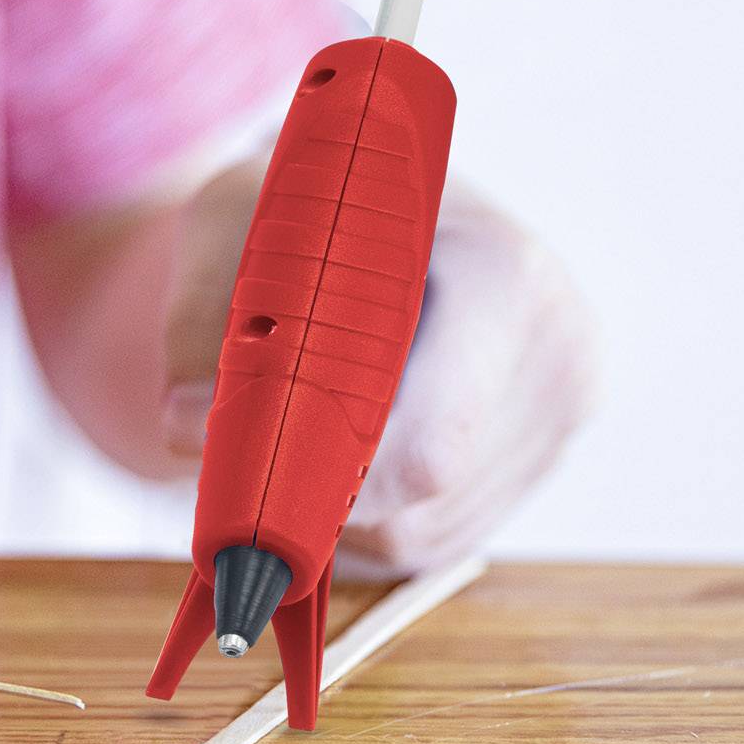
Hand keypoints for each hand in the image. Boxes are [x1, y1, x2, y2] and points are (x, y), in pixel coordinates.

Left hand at [158, 165, 595, 573]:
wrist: (370, 201)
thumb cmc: (300, 207)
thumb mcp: (234, 221)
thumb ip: (202, 315)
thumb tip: (186, 424)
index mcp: (503, 273)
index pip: (431, 435)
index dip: (333, 475)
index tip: (247, 487)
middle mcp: (557, 349)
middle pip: (424, 496)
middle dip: (318, 494)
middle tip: (237, 474)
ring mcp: (558, 417)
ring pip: (425, 533)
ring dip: (336, 515)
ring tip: (287, 435)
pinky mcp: (539, 463)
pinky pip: (438, 542)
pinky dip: (367, 525)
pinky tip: (333, 459)